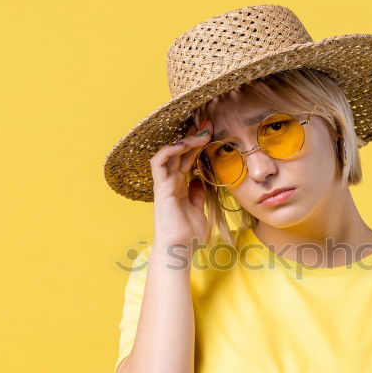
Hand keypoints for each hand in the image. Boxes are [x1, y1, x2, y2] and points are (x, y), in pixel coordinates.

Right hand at [150, 119, 213, 251]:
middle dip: (193, 136)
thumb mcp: (198, 210)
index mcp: (179, 186)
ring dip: (184, 140)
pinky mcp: (160, 187)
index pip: (187, 159)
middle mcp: (170, 182)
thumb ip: (198, 195)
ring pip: (170, 153)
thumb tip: (200, 181)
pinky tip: (185, 144)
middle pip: (179, 152)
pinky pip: (159, 162)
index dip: (197, 145)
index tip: (211, 132)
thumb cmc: (188, 235)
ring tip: (201, 133)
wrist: (180, 249)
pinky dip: (171, 150)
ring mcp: (164, 184)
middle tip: (208, 123)